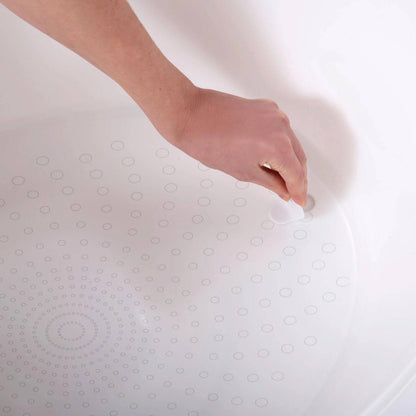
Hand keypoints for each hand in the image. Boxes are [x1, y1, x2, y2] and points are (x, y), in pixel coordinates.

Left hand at [174, 87, 307, 205]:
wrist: (191, 116)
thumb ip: (271, 183)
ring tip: (282, 178)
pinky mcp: (267, 107)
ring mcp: (275, 114)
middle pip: (299, 158)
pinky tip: (274, 156)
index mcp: (278, 146)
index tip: (299, 200)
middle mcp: (281, 126)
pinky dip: (282, 144)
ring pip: (293, 143)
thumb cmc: (208, 142)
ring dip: (291, 161)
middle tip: (293, 192)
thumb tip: (283, 190)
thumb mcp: (244, 171)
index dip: (299, 191)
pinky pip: (282, 130)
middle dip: (297, 177)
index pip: (296, 174)